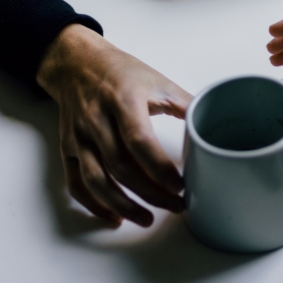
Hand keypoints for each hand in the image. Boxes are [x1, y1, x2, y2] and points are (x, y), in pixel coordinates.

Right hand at [36, 24, 191, 226]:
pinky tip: (114, 216)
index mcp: (123, 101)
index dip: (160, 168)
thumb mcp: (159, 80)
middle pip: (121, 167)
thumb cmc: (122, 72)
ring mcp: (79, 137)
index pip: (139, 141)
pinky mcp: (68, 148)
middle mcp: (97, 120)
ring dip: (123, 205)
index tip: (181, 185)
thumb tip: (214, 123)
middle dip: (150, 193)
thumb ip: (186, 103)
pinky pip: (76, 183)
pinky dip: (94, 204)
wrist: (77, 63)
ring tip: (147, 219)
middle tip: (176, 205)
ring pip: (96, 180)